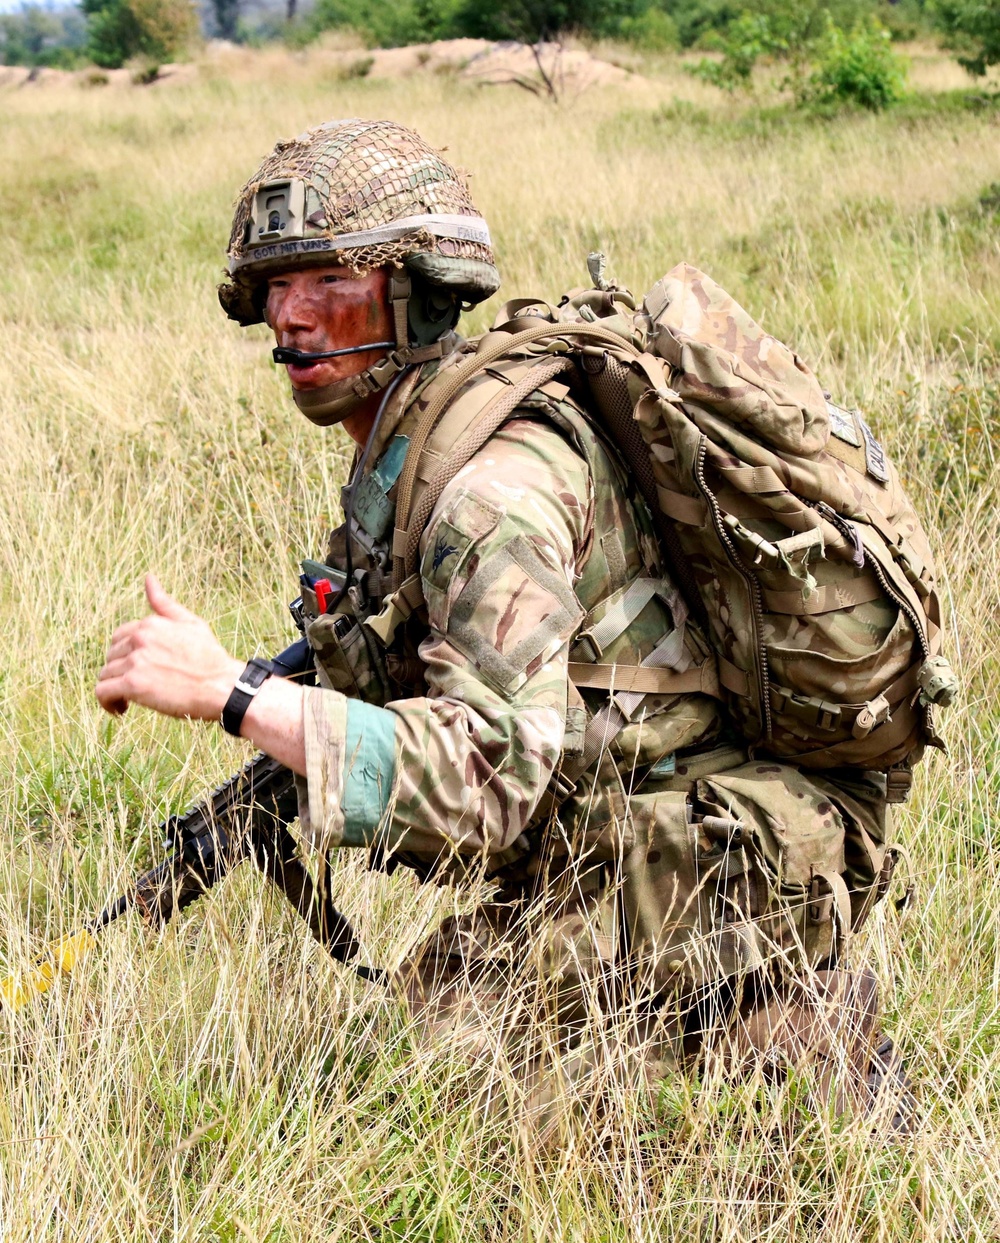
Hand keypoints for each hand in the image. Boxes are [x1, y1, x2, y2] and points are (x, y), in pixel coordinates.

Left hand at [95, 574, 243, 720]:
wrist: (222, 687)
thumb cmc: (210, 658)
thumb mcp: (191, 623)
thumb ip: (164, 604)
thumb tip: (148, 578)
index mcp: (150, 624)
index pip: (119, 638)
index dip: (126, 656)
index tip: (138, 670)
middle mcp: (139, 639)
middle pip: (110, 656)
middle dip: (120, 671)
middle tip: (138, 687)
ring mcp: (135, 661)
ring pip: (106, 675)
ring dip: (115, 689)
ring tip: (130, 701)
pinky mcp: (133, 684)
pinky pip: (102, 692)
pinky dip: (107, 702)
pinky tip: (121, 709)